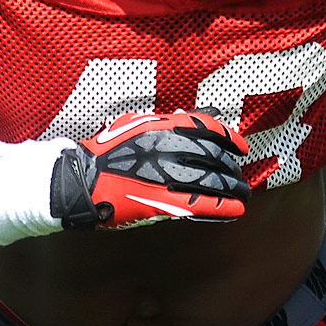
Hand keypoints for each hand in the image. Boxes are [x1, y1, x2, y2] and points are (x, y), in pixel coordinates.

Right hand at [52, 109, 252, 229]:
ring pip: (214, 181)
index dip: (230, 137)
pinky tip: (236, 210)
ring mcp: (169, 176)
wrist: (82, 180)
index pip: (208, 127)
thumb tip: (186, 116)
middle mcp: (170, 148)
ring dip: (233, 187)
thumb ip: (162, 122)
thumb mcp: (133, 125)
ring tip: (243, 193)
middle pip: (215, 156)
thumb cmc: (104, 153)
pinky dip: (223, 207)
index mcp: (163, 127)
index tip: (240, 146)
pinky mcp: (164, 202)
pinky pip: (202, 205)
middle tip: (239, 175)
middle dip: (231, 167)